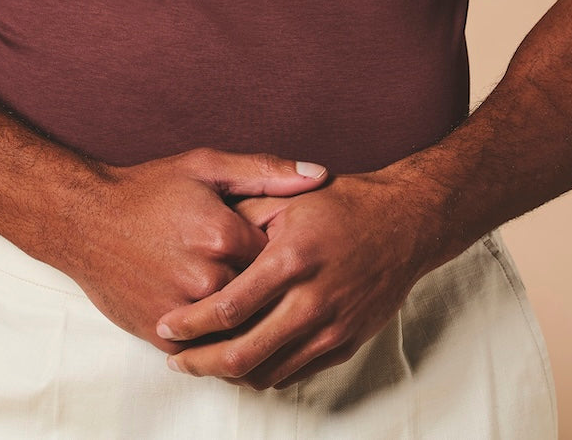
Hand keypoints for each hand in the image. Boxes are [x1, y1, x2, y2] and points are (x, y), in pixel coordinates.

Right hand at [60, 148, 327, 354]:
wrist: (86, 220)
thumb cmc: (148, 190)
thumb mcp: (206, 167)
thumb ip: (266, 171)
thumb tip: (319, 174)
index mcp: (222, 235)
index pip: (281, 259)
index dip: (285, 253)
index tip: (284, 248)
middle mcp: (206, 278)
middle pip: (264, 299)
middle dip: (270, 290)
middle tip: (268, 277)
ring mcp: (183, 311)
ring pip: (239, 329)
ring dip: (249, 319)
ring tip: (250, 301)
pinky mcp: (162, 334)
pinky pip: (208, 348)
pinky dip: (219, 339)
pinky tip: (223, 320)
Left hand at [156, 170, 437, 388]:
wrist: (404, 224)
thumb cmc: (342, 204)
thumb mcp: (288, 198)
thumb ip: (244, 218)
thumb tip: (205, 245)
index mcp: (291, 259)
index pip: (230, 306)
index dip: (192, 323)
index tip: (167, 326)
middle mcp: (312, 300)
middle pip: (244, 353)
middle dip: (201, 362)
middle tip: (175, 360)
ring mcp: (331, 327)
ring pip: (268, 372)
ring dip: (230, 374)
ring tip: (203, 363)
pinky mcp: (346, 343)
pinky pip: (295, 373)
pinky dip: (264, 374)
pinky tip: (244, 361)